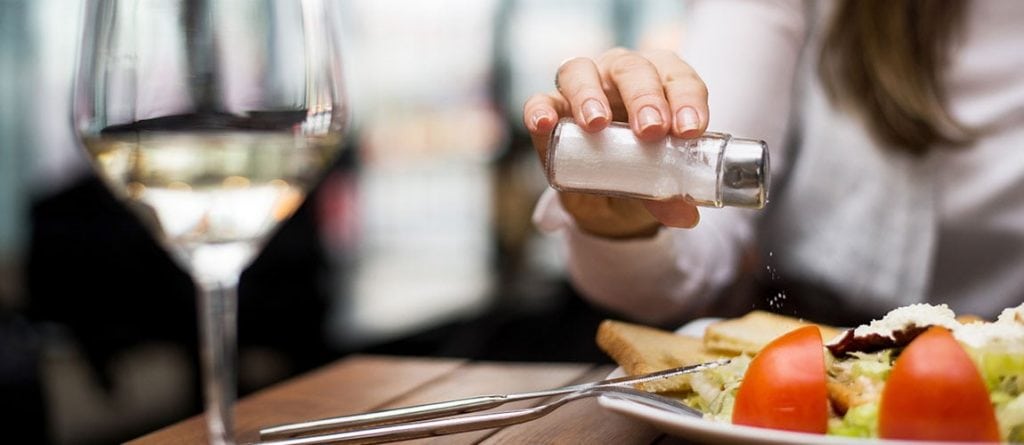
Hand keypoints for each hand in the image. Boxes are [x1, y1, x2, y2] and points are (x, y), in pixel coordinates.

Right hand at [523, 48, 709, 237]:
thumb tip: (686, 216)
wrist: (608, 196)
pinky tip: (544, 124)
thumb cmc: (643, 170)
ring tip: (597, 124)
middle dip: (643, 97)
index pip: (676, 77)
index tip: (689, 130)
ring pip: (580, 71)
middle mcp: (620, 75)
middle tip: (650, 130)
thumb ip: (671, 196)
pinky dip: (539, 110)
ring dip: (589, 95)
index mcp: (660, 81)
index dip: (686, 98)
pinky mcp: (550, 109)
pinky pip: (540, 101)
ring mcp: (582, 87)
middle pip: (630, 68)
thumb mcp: (660, 185)